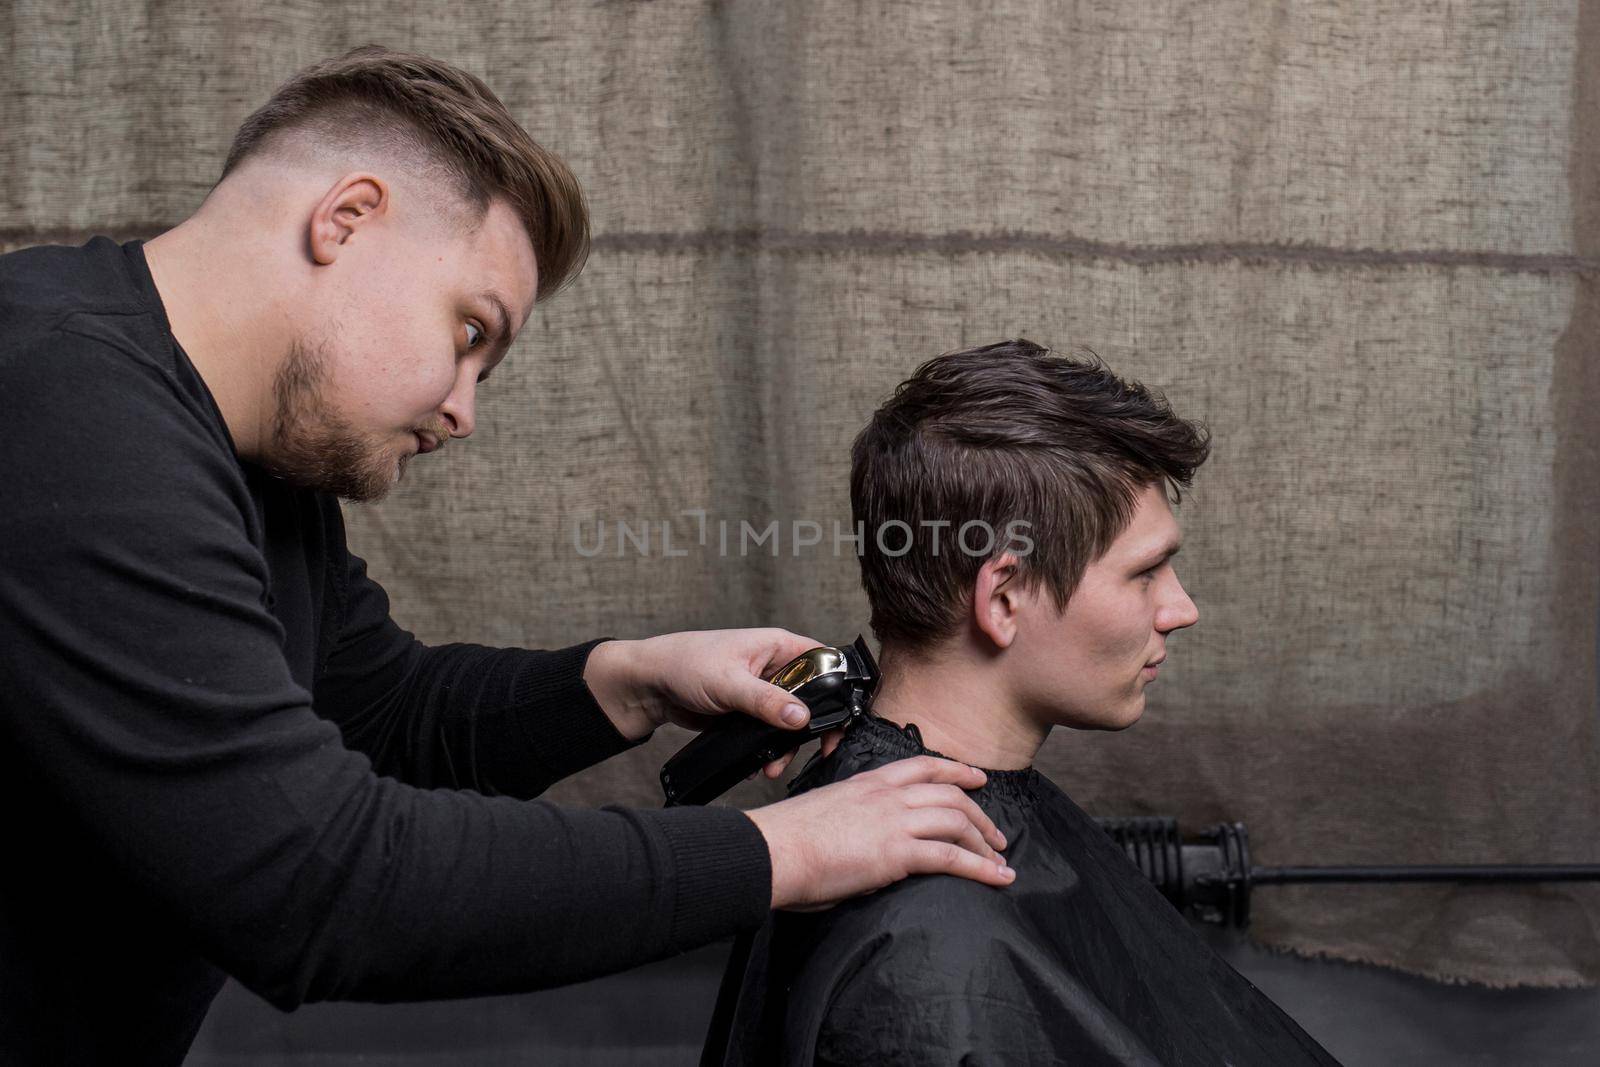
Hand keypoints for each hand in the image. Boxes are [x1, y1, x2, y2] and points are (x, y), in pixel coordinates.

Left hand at [583, 629, 831, 776]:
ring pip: (791, 720)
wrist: (650, 686)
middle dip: (812, 728)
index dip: (838, 688)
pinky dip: (770, 748)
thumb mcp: (729, 683)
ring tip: (774, 765)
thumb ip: (766, 701)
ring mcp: (763, 691)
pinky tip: (760, 763)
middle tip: (819, 751)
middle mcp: (775, 667)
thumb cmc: (684, 663)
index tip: (841, 718)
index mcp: (777, 646)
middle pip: (813, 697)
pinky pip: (770, 732)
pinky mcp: (749, 712)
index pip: (824, 662)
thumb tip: (800, 717)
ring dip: (788, 745)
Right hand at [744, 755, 1014, 909]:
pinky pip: (952, 857)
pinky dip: (981, 868)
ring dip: (986, 843)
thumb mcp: (828, 815)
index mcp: (868, 782)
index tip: (976, 778)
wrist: (771, 851)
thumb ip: (856, 823)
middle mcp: (887, 795)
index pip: (922, 766)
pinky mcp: (897, 852)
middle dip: (981, 815)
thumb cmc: (786, 841)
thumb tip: (869, 848)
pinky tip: (997, 879)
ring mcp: (894, 821)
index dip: (956, 770)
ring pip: (958, 822)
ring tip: (1000, 862)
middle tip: (997, 835)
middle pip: (950, 794)